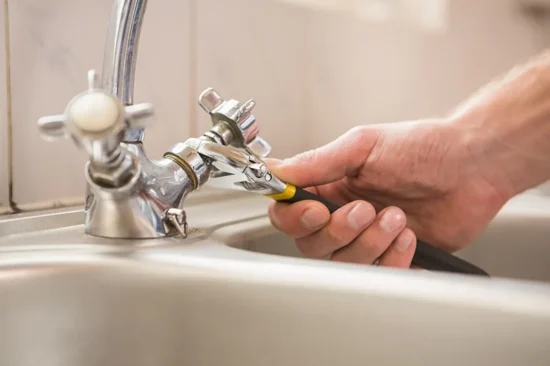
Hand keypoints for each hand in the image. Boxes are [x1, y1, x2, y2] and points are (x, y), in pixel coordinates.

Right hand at [266, 119, 511, 267]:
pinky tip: (409, 235)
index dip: (294, 218)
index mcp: (329, 186)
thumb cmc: (423, 148)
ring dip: (370, 242)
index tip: (315, 211)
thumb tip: (276, 170)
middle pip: (311, 244)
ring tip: (396, 216)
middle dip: (339, 231)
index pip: (288, 213)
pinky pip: (378, 274)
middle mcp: (343, 215)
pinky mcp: (393, 258)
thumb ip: (318, 162)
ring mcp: (367, 239)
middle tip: (365, 209)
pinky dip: (393, 257)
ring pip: (343, 262)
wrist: (472, 166)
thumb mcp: (363, 146)